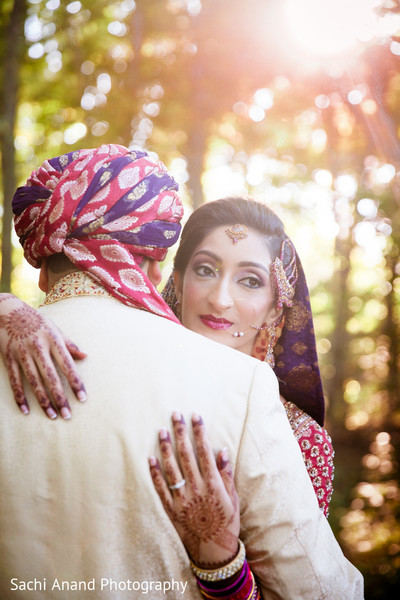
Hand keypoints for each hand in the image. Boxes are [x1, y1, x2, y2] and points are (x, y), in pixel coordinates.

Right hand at [0, 293, 86, 418]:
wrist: (7, 311)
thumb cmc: (36, 320)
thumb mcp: (55, 328)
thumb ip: (69, 344)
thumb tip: (85, 356)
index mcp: (53, 340)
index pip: (67, 365)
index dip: (75, 382)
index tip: (83, 398)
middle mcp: (38, 348)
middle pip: (51, 377)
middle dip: (60, 397)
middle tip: (68, 415)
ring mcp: (22, 353)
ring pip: (33, 382)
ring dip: (43, 400)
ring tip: (52, 416)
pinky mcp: (8, 358)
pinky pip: (15, 380)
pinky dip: (20, 396)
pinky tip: (26, 410)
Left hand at [149, 412, 239, 568]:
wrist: (213, 552)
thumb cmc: (226, 523)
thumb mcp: (233, 499)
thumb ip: (226, 474)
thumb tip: (222, 450)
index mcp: (212, 484)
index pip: (204, 451)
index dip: (199, 432)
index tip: (195, 416)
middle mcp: (196, 488)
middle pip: (185, 454)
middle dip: (180, 432)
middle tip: (175, 415)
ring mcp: (181, 499)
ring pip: (171, 467)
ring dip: (166, 447)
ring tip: (162, 430)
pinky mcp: (170, 508)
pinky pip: (160, 487)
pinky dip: (154, 472)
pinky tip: (151, 458)